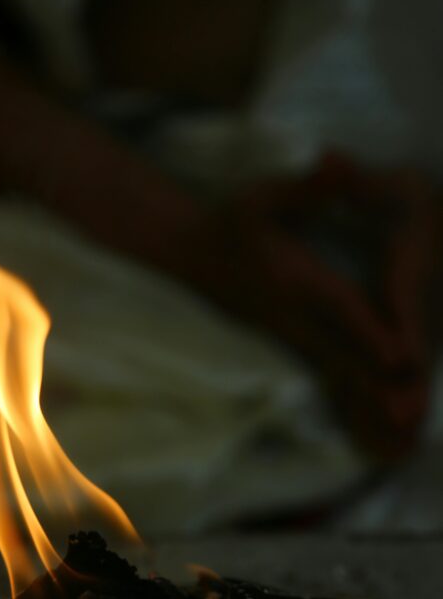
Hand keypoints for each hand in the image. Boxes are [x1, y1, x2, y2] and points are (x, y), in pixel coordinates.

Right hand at [203, 154, 442, 458]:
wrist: (189, 254)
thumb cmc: (229, 220)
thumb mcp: (261, 195)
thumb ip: (305, 186)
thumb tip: (336, 162)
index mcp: (293, 280)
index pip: (338, 306)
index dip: (370, 330)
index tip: (401, 358)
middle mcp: (293, 316)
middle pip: (342, 356)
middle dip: (376, 388)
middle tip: (410, 419)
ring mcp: (290, 336)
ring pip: (335, 374)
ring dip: (368, 404)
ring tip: (402, 436)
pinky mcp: (291, 344)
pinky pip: (328, 377)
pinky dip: (353, 402)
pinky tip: (376, 426)